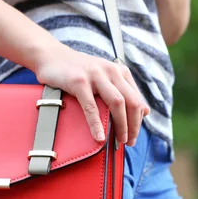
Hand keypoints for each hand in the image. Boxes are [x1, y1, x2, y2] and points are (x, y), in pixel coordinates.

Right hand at [33, 43, 149, 146]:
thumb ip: (124, 92)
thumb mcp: (105, 78)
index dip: (138, 121)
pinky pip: (92, 106)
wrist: (51, 56)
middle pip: (131, 102)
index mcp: (120, 72)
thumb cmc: (78, 71)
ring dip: (121, 125)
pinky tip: (99, 136)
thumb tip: (146, 111)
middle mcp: (111, 71)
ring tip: (119, 140)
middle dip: (133, 125)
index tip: (134, 136)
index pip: (137, 99)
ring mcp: (95, 75)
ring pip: (117, 103)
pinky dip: (97, 123)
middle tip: (129, 142)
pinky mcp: (79, 81)